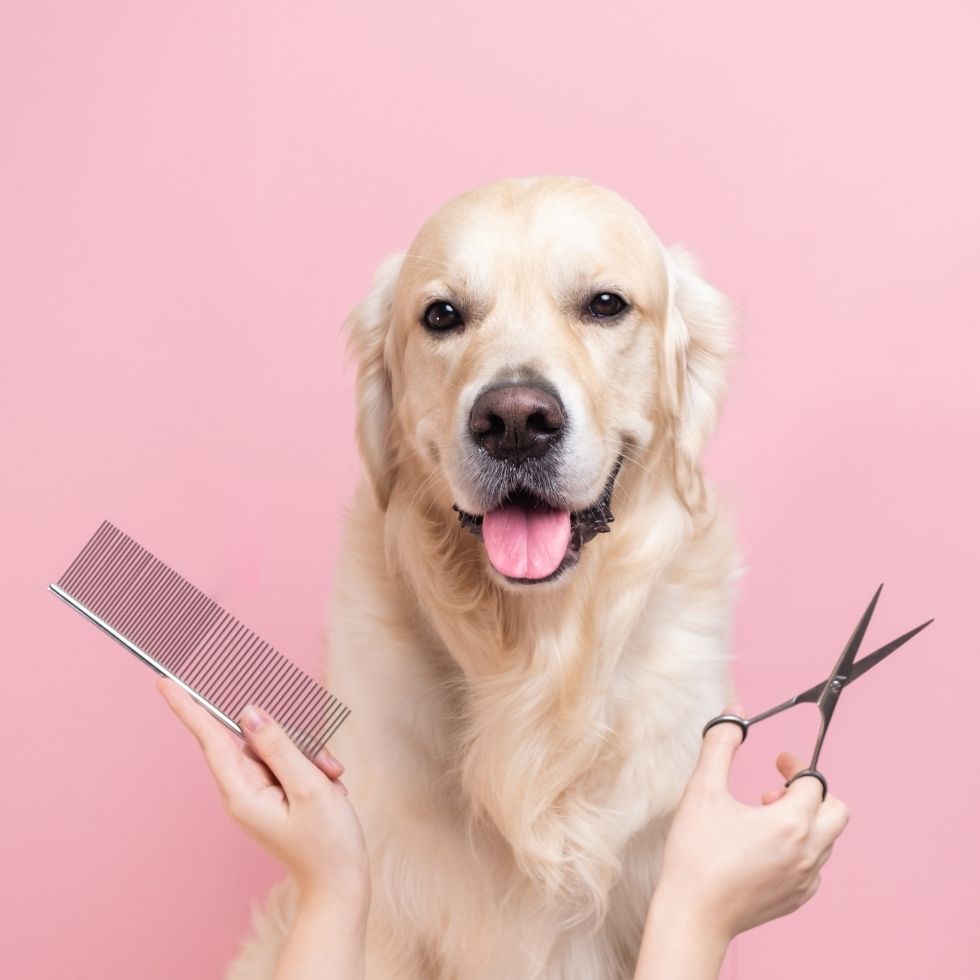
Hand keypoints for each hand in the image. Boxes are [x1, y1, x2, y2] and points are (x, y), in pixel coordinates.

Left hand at [156, 677, 369, 906]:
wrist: (340, 884)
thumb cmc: (327, 843)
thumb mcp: (309, 788)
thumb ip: (279, 746)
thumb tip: (249, 712)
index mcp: (242, 794)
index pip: (211, 738)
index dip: (189, 707)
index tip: (165, 682)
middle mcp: (243, 790)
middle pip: (257, 738)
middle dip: (297, 740)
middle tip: (328, 767)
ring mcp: (258, 791)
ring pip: (279, 746)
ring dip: (311, 756)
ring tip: (332, 782)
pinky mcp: (273, 791)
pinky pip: (289, 759)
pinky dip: (312, 766)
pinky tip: (330, 785)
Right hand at [654, 703, 849, 942]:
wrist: (693, 915)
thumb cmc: (696, 854)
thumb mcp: (702, 790)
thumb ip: (720, 745)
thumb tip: (733, 713)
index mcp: (791, 823)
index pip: (814, 781)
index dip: (796, 765)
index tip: (778, 760)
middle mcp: (808, 853)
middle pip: (837, 811)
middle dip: (812, 793)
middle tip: (776, 791)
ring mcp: (806, 880)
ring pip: (826, 839)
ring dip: (803, 820)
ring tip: (762, 819)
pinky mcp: (797, 899)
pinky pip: (814, 866)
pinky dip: (799, 848)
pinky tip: (763, 848)